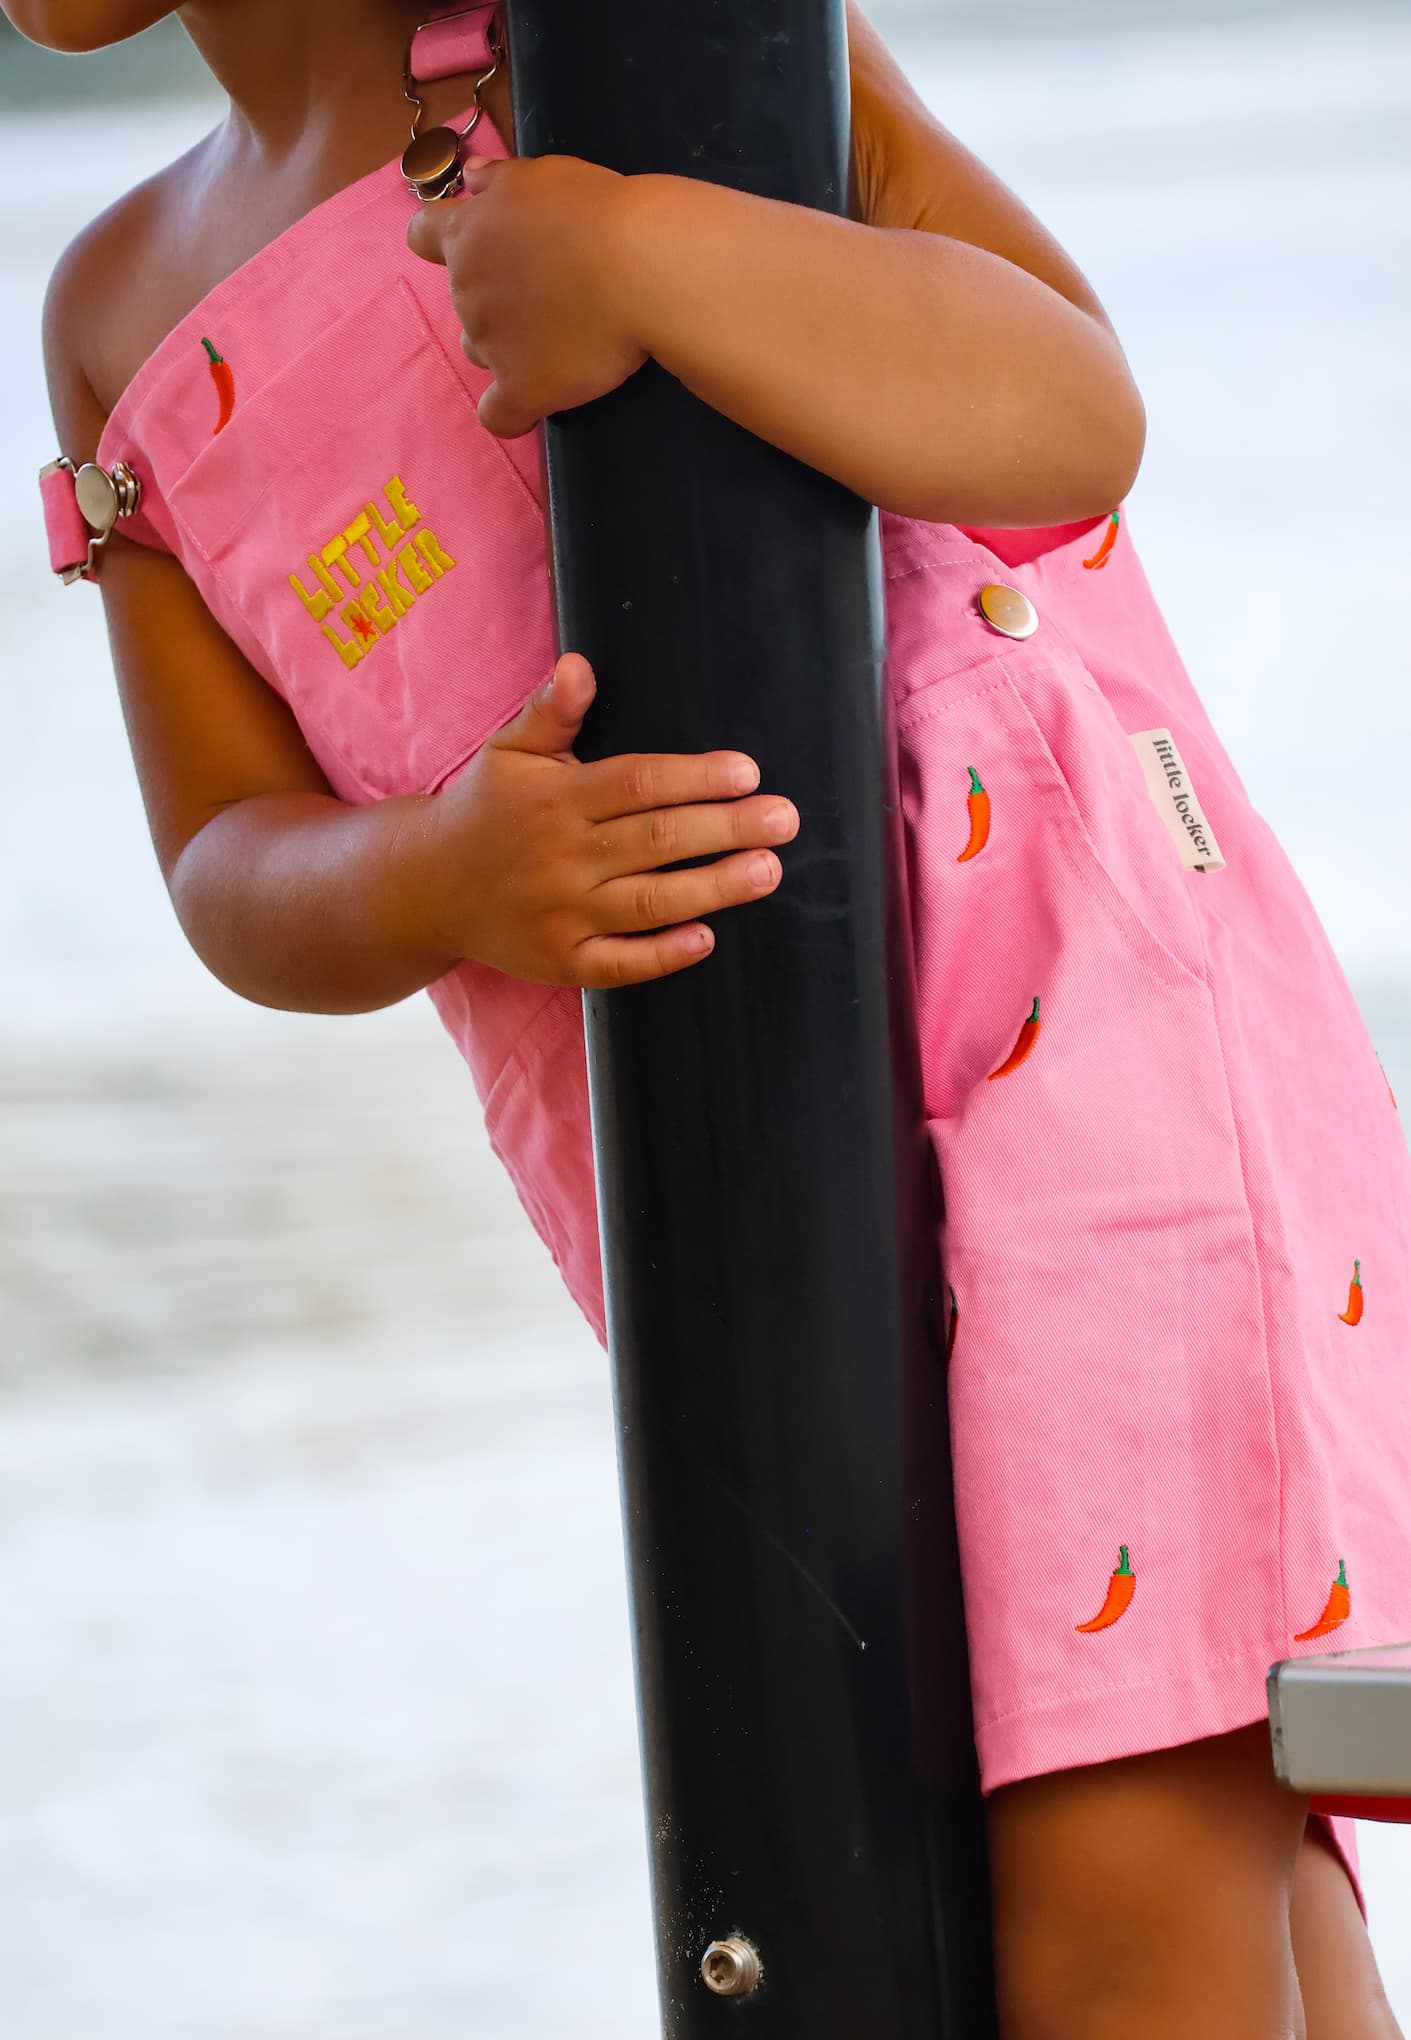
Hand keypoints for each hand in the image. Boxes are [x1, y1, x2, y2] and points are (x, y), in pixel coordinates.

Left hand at [406, 155, 648, 437]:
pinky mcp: (521, 388)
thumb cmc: (595, 211)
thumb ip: (501, 180)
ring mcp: (488, 342)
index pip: (422, 235)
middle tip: (550, 289)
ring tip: (557, 337)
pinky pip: (498, 416)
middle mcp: (466, 288)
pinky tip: (533, 407)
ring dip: (507, 345)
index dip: (442, 241)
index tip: (478, 245)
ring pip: (480, 350)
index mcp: (467, 232)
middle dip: (496, 297)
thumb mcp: (542, 176)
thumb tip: (471, 179)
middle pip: (464, 300)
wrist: (636, 266)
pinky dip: (513, 413)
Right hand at [414, 653, 798, 987]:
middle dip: (726, 829)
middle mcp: (559, 859)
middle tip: (783, 819)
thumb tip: (578, 666)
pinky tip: (706, 938)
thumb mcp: (507, 753)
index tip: (747, 772)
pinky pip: (619, 964)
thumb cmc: (482, 810)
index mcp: (554, 801)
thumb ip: (548, 713)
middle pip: (655, 841)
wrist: (424, 889)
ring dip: (714, 888)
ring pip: (649, 902)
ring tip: (768, 870)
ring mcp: (559, 915)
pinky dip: (663, 954)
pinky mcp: (559, 962)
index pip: (636, 784)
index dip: (694, 778)